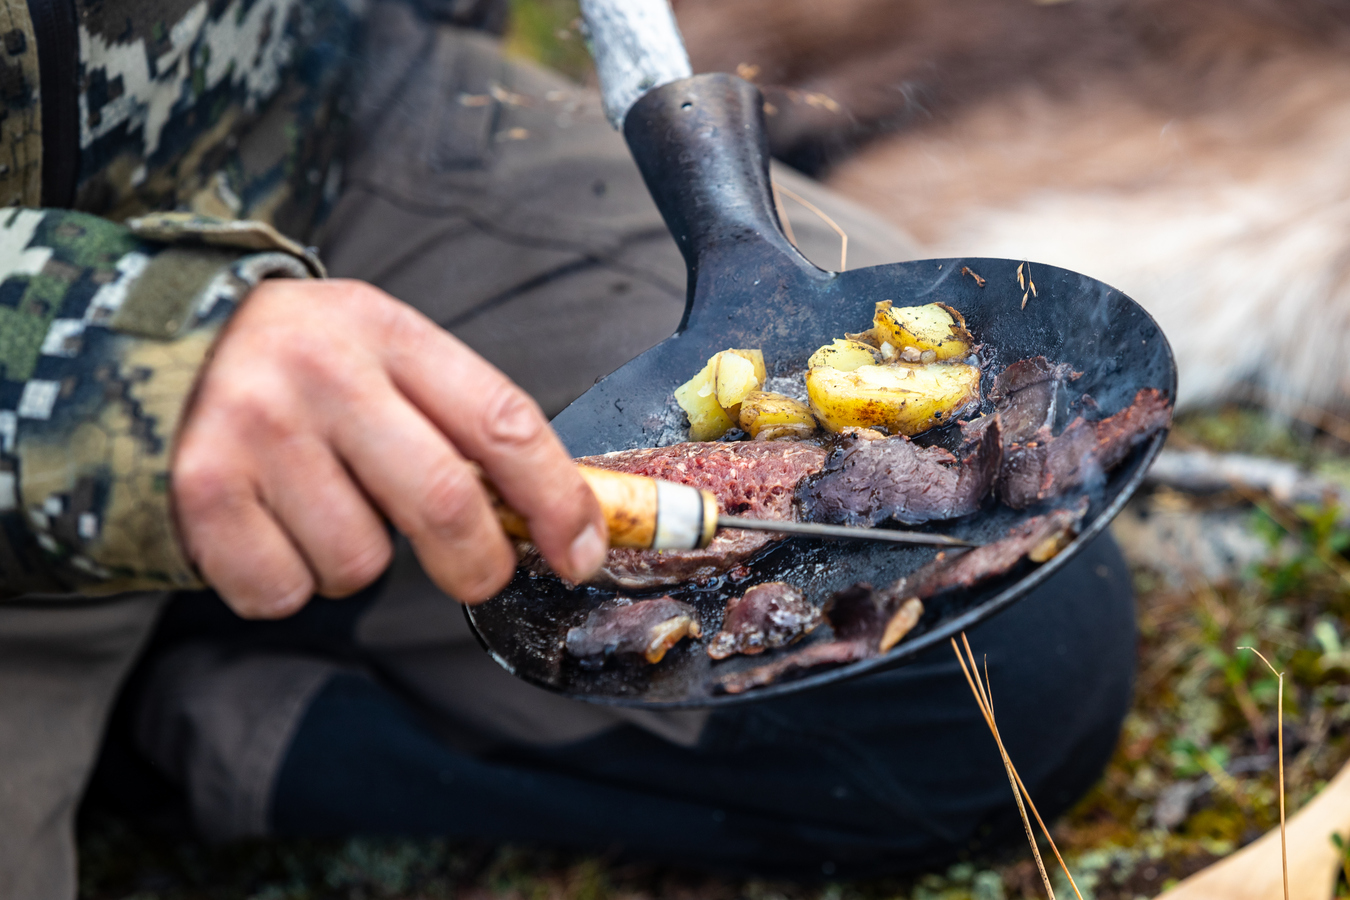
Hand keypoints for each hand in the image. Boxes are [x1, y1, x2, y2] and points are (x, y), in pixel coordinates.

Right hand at [172, 278, 608, 618]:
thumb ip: (459, 421)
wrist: (154, 344)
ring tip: (324, 509)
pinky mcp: (199, 490)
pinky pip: (284, 591)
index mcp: (390, 332)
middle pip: (444, 503)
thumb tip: (553, 519)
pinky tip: (270, 528)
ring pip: (360, 563)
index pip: (503, 422)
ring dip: (358, 564)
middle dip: (478, 564)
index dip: (558, 500)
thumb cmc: (300, 365)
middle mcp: (324, 372)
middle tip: (475, 572)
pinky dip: (289, 582)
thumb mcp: (383, 354)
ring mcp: (256, 429)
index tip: (580, 554)